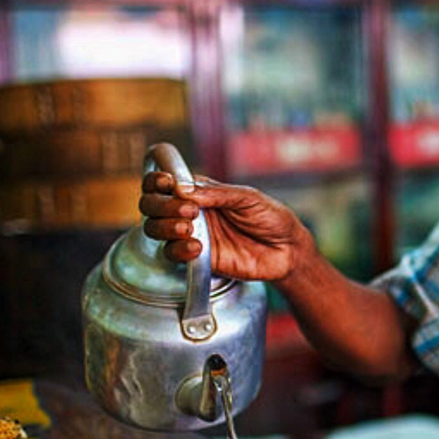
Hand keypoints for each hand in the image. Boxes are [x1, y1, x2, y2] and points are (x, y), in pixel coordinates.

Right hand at [140, 172, 312, 282]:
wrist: (287, 250)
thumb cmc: (270, 217)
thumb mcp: (247, 197)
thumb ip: (216, 193)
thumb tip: (181, 189)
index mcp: (199, 190)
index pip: (163, 181)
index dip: (156, 179)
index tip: (167, 183)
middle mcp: (189, 211)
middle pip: (150, 203)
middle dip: (161, 205)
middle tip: (189, 211)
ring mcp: (191, 234)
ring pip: (153, 228)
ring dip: (164, 226)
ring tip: (188, 228)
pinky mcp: (196, 259)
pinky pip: (171, 254)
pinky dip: (178, 249)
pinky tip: (197, 248)